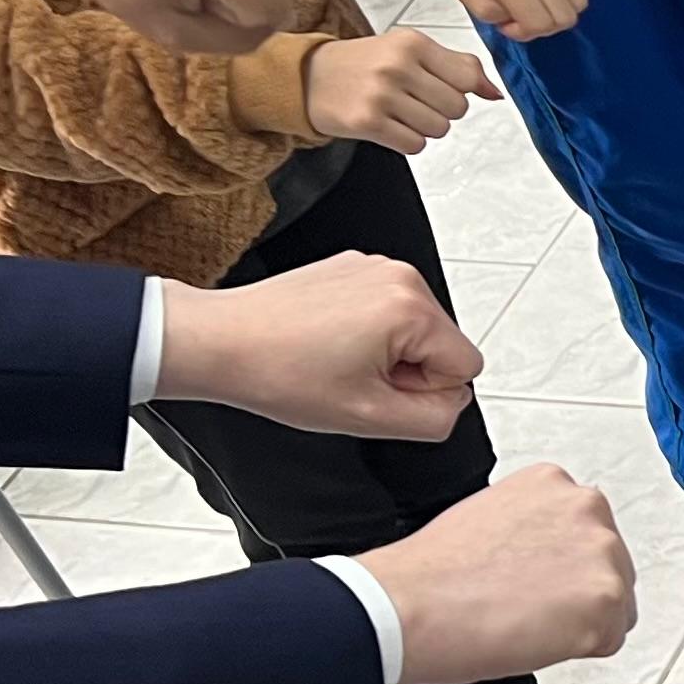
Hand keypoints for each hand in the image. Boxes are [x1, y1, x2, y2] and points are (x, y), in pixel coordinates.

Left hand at [155, 254, 479, 440]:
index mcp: (411, 306)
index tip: (377, 390)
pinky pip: (385, 311)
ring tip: (334, 359)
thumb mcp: (369, 417)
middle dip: (406, 370)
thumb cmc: (276, 371)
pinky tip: (325, 342)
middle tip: (351, 379)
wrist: (218, 341)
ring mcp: (374, 265)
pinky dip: (364, 331)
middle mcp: (399, 275)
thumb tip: (452, 403)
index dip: (424, 393)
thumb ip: (435, 418)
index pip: (466, 367)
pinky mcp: (351, 267)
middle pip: (442, 343)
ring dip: (385, 352)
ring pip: (414, 329)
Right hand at [302, 27, 497, 153]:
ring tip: (399, 112)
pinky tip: (388, 125)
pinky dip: (407, 141)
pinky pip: (415, 145)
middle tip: (414, 100)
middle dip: (442, 110)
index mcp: (412, 43)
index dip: (461, 89)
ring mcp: (381, 95)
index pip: (468, 77)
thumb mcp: (409, 50)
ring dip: (424, 127)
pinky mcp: (367, 122)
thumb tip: (494, 92)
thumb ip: (457, 66)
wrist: (308, 77)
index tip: (443, 87)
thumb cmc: (365, 64)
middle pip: (457, 108)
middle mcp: (397, 66)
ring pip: (439, 129)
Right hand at [356, 461, 635, 683]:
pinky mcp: (606, 601)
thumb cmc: (431, 574)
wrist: (408, 607)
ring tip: (523, 620)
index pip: (584, 535)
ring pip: (614, 605)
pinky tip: (534, 638)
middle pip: (608, 568)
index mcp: (554, 484)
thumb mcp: (488, 517)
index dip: (557, 569)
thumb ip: (533, 528)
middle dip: (575, 594)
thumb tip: (546, 555)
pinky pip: (610, 641)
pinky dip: (578, 650)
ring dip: (578, 622)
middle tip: (523, 604)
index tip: (530, 579)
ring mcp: (601, 555)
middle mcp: (586, 509)